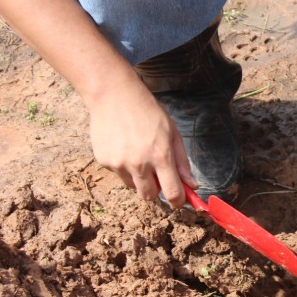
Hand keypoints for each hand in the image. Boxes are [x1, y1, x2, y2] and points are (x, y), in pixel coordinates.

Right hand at [87, 78, 195, 207]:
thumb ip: (182, 162)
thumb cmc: (148, 112)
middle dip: (157, 191)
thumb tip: (192, 185)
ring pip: (133, 186)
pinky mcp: (104, 162)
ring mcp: (119, 164)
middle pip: (150, 196)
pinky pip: (119, 174)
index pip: (172, 193)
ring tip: (139, 153)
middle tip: (158, 175)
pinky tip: (124, 146)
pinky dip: (124, 167)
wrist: (114, 95)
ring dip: (140, 178)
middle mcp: (139, 164)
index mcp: (161, 156)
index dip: (178, 201)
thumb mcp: (172, 133)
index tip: (180, 200)